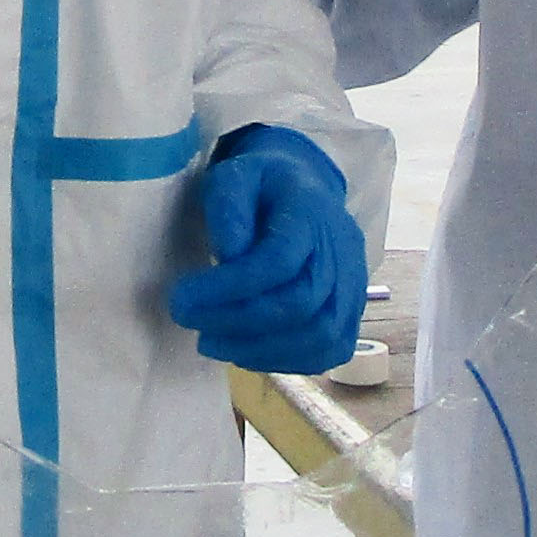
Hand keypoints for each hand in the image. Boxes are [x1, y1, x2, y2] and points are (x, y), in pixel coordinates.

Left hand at [166, 125, 366, 374]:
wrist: (305, 189)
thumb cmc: (262, 186)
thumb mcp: (233, 175)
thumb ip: (228, 208)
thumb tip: (228, 256)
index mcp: (312, 211)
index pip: (280, 260)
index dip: (229, 287)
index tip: (182, 297)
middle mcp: (343, 251)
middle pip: (302, 303)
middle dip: (238, 321)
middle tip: (189, 320)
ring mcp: (355, 284)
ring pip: (321, 335)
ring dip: (261, 349)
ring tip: (211, 341)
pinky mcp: (353, 311)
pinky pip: (331, 349)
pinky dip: (287, 361)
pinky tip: (246, 352)